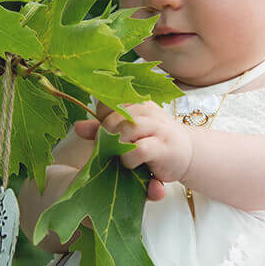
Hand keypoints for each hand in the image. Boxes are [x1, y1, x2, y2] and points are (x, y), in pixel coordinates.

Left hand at [75, 101, 193, 201]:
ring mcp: (158, 127)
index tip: (105, 132)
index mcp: (136, 102)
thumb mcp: (126, 132)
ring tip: (119, 156)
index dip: (101, 118)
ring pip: (127, 129)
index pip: (108, 101)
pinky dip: (130, 159)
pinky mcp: (164, 148)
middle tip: (108, 148)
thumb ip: (102, 129)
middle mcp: (147, 110)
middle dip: (105, 135)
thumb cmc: (152, 141)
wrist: (187, 153)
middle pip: (114, 116)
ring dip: (117, 146)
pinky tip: (132, 164)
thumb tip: (77, 126)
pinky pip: (139, 149)